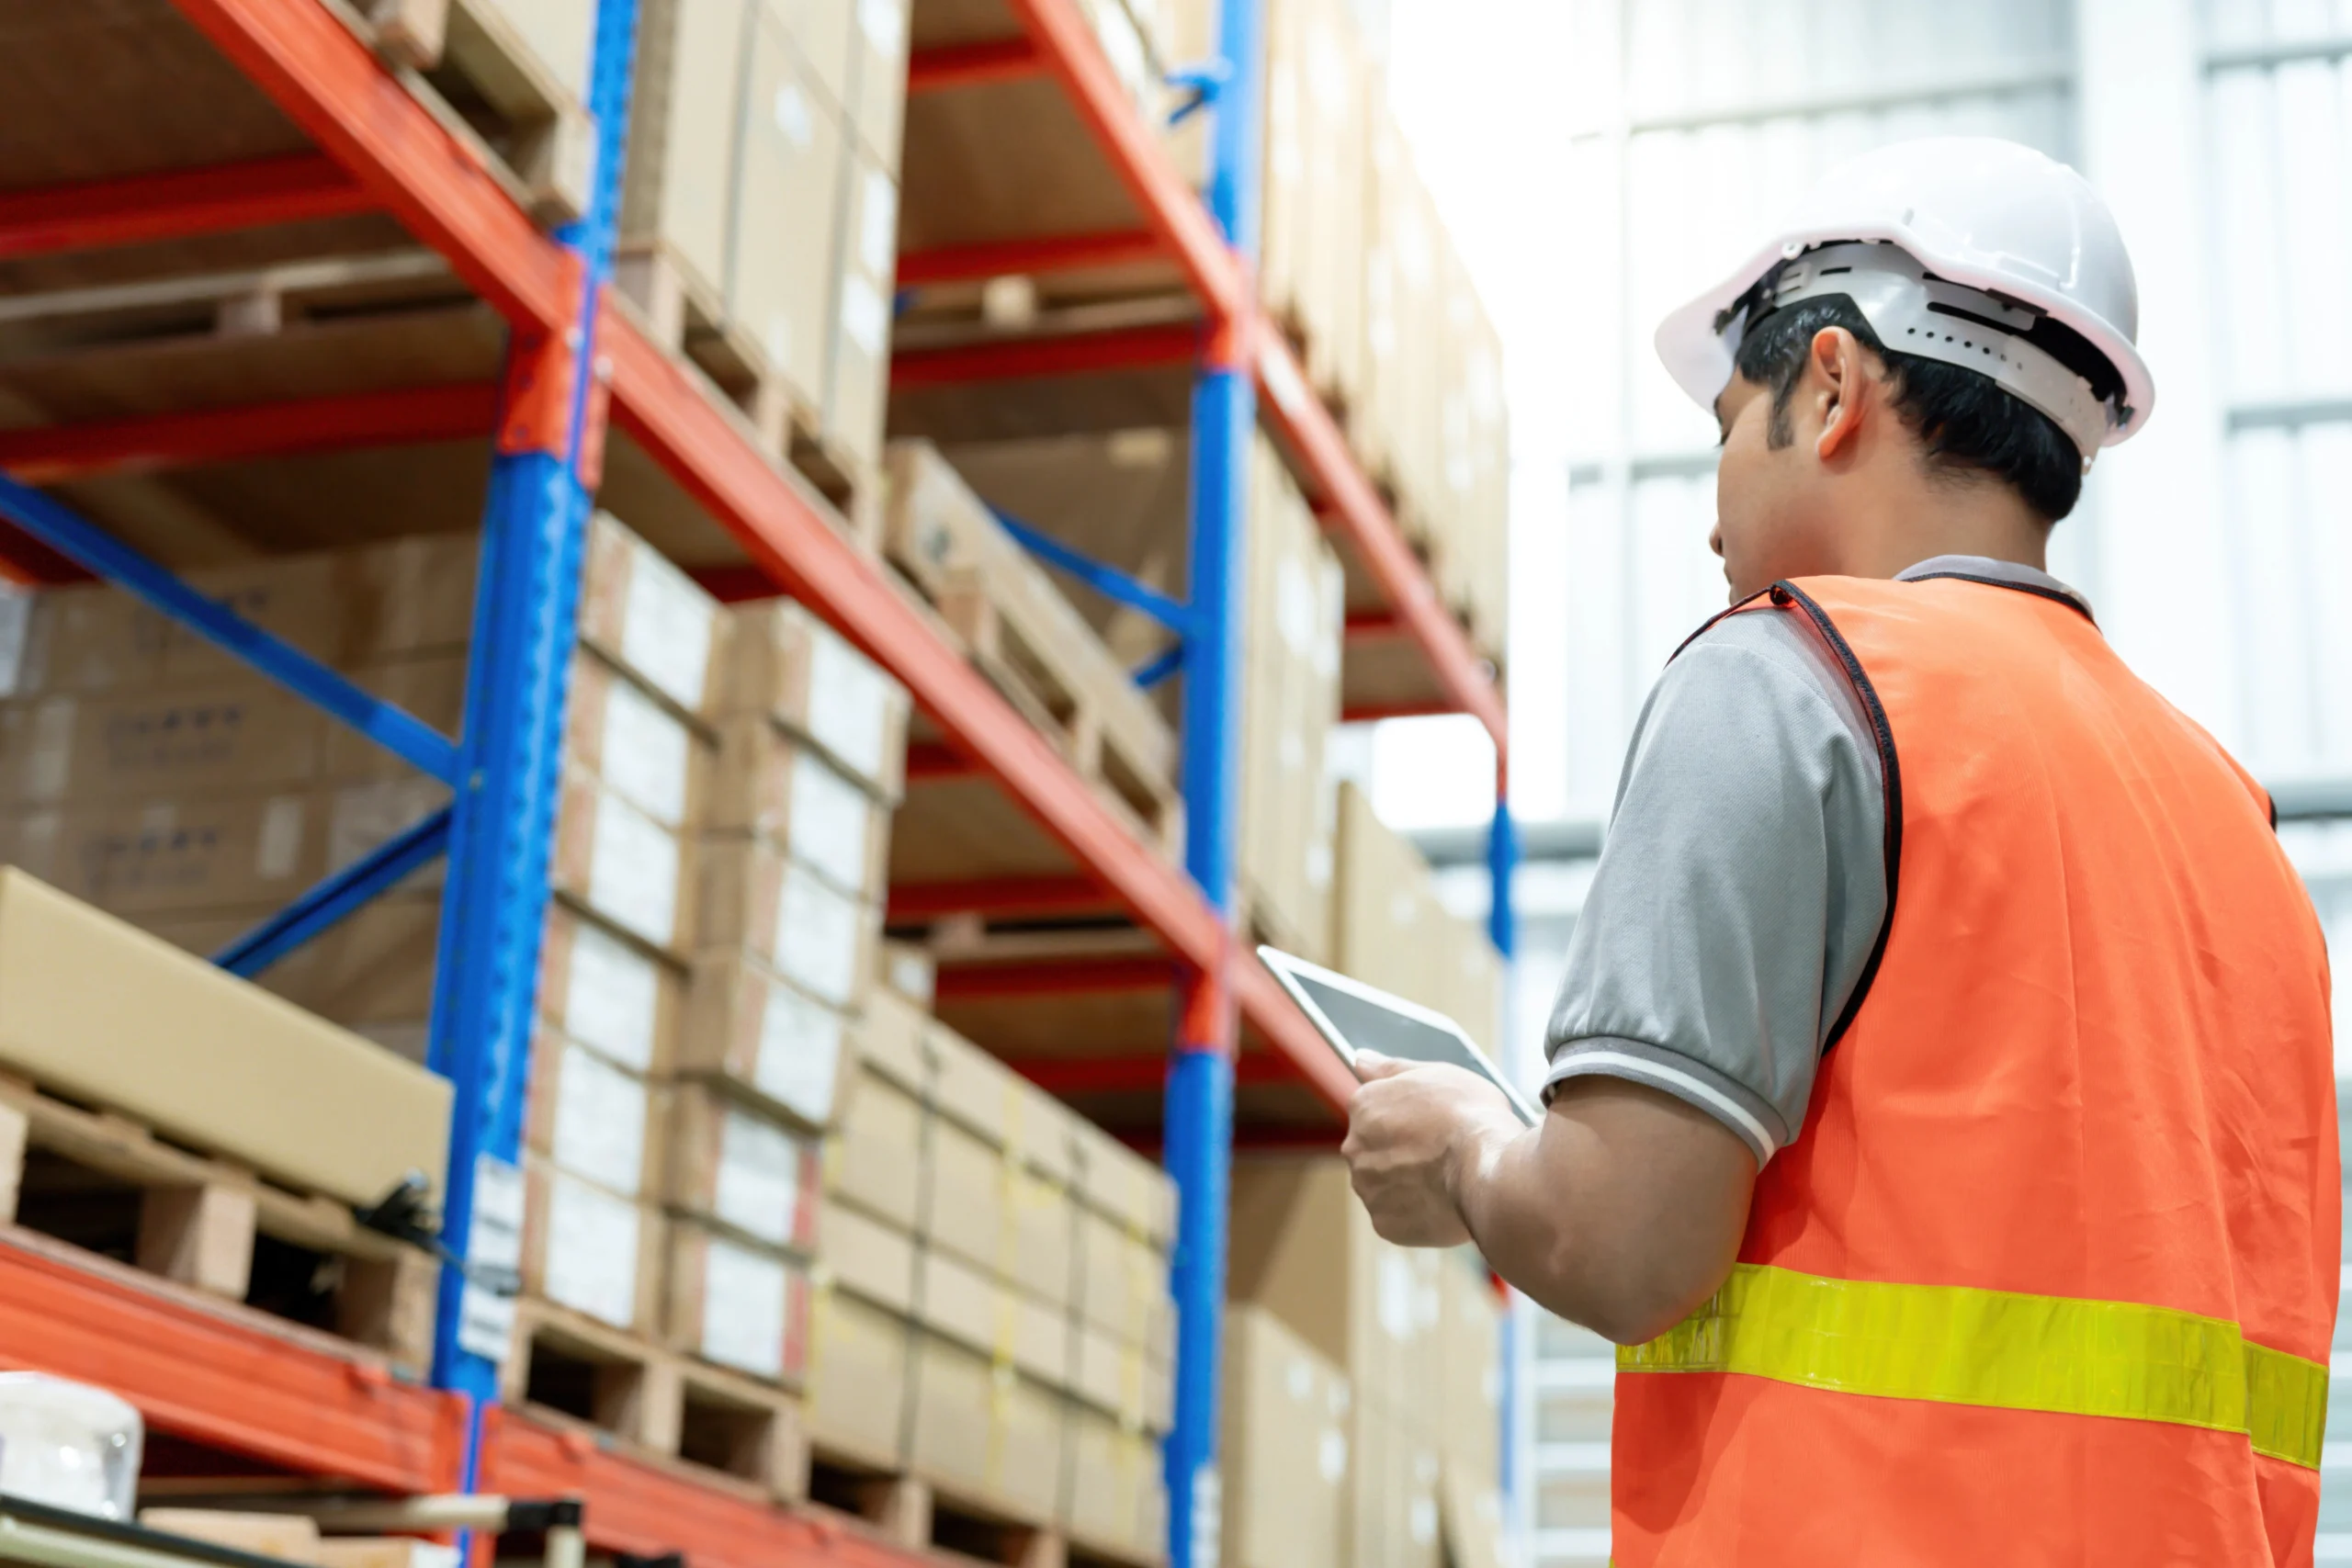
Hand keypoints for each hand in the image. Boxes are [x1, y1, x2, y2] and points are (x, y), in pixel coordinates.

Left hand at [1341, 1052, 1522, 1246]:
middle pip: (1374, 1150)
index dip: (1408, 1120)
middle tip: (1441, 1153)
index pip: (1374, 1112)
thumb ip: (1391, 1069)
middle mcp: (1355, 1147)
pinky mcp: (1384, 1223)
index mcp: (1364, 1106)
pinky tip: (1442, 1201)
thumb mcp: (1436, 1073)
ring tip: (1445, 1178)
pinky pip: (1397, 1217)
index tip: (1431, 1126)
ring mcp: (1368, 1187)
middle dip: (1402, 1153)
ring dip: (1407, 1184)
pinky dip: (1417, 1213)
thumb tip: (1360, 1059)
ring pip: (1384, 1185)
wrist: (1489, 1168)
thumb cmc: (1470, 1115)